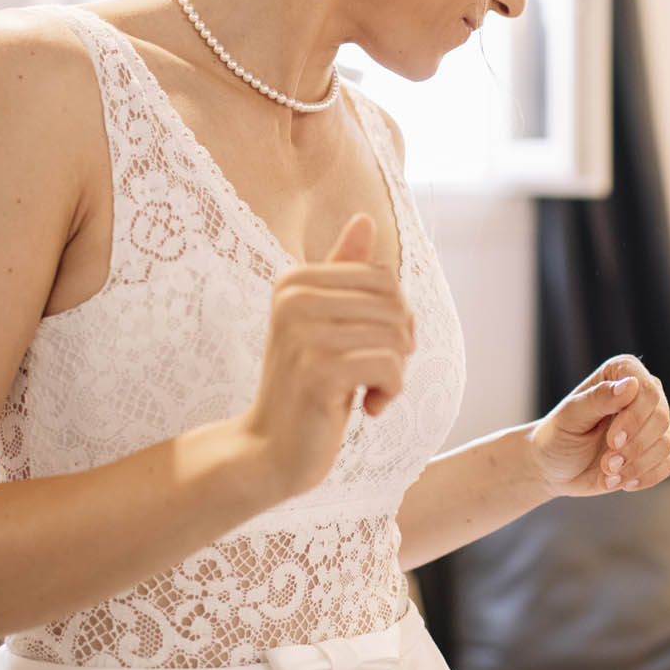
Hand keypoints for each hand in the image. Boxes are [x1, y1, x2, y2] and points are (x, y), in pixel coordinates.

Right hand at [242, 214, 414, 497]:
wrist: (271, 450)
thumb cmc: (306, 386)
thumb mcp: (325, 324)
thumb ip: (343, 273)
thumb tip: (364, 220)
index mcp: (295, 280)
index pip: (384, 278)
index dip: (395, 317)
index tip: (370, 348)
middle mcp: (294, 298)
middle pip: (394, 304)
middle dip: (398, 345)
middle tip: (372, 375)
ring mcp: (303, 333)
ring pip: (396, 337)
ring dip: (394, 374)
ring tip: (365, 392)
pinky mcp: (317, 370)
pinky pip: (391, 366)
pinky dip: (390, 392)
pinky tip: (366, 409)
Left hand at [527, 354, 669, 498]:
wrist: (554, 468)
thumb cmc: (557, 436)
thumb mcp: (570, 417)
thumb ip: (598, 398)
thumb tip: (630, 384)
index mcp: (620, 373)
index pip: (647, 389)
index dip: (635, 417)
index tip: (613, 440)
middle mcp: (641, 394)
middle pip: (661, 417)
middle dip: (635, 446)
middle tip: (607, 463)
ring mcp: (650, 424)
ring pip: (665, 443)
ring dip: (637, 465)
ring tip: (608, 473)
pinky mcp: (654, 451)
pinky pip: (668, 464)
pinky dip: (646, 476)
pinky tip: (623, 483)